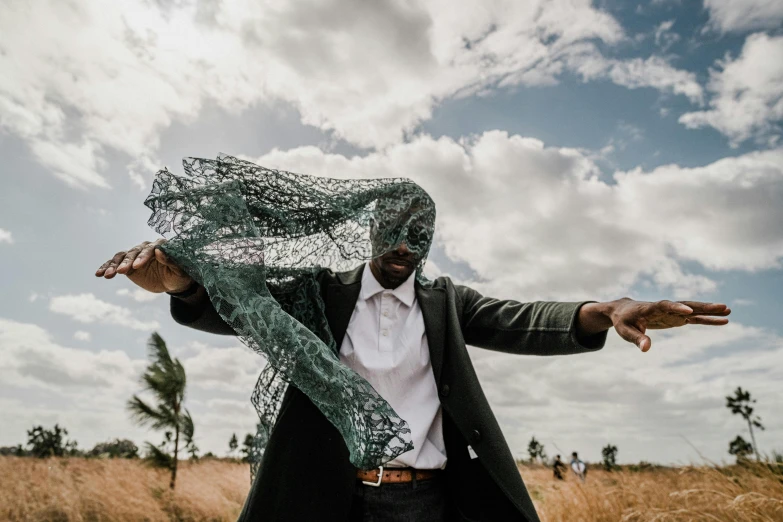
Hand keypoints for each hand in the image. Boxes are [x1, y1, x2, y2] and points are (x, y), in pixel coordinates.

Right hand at [95, 239, 193, 293]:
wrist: (172, 282)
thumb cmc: (179, 276)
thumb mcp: (180, 272)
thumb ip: (172, 261)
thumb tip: (160, 251)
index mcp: (162, 246)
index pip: (151, 249)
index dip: (143, 257)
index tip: (137, 266)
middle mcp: (147, 247)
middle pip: (134, 252)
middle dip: (127, 261)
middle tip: (121, 271)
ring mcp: (136, 254)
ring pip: (122, 256)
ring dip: (114, 265)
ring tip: (107, 275)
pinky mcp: (127, 262)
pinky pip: (115, 263)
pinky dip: (107, 267)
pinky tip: (99, 274)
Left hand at [608, 298, 730, 351]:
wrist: (624, 310)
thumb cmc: (623, 321)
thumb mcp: (625, 331)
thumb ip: (636, 339)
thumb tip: (646, 349)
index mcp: (649, 308)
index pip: (663, 305)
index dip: (675, 307)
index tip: (689, 310)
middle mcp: (664, 307)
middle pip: (685, 305)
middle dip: (703, 306)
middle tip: (722, 306)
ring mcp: (672, 312)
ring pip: (693, 310)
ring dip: (710, 311)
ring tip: (729, 310)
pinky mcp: (676, 317)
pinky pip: (694, 318)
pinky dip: (707, 319)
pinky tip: (723, 320)